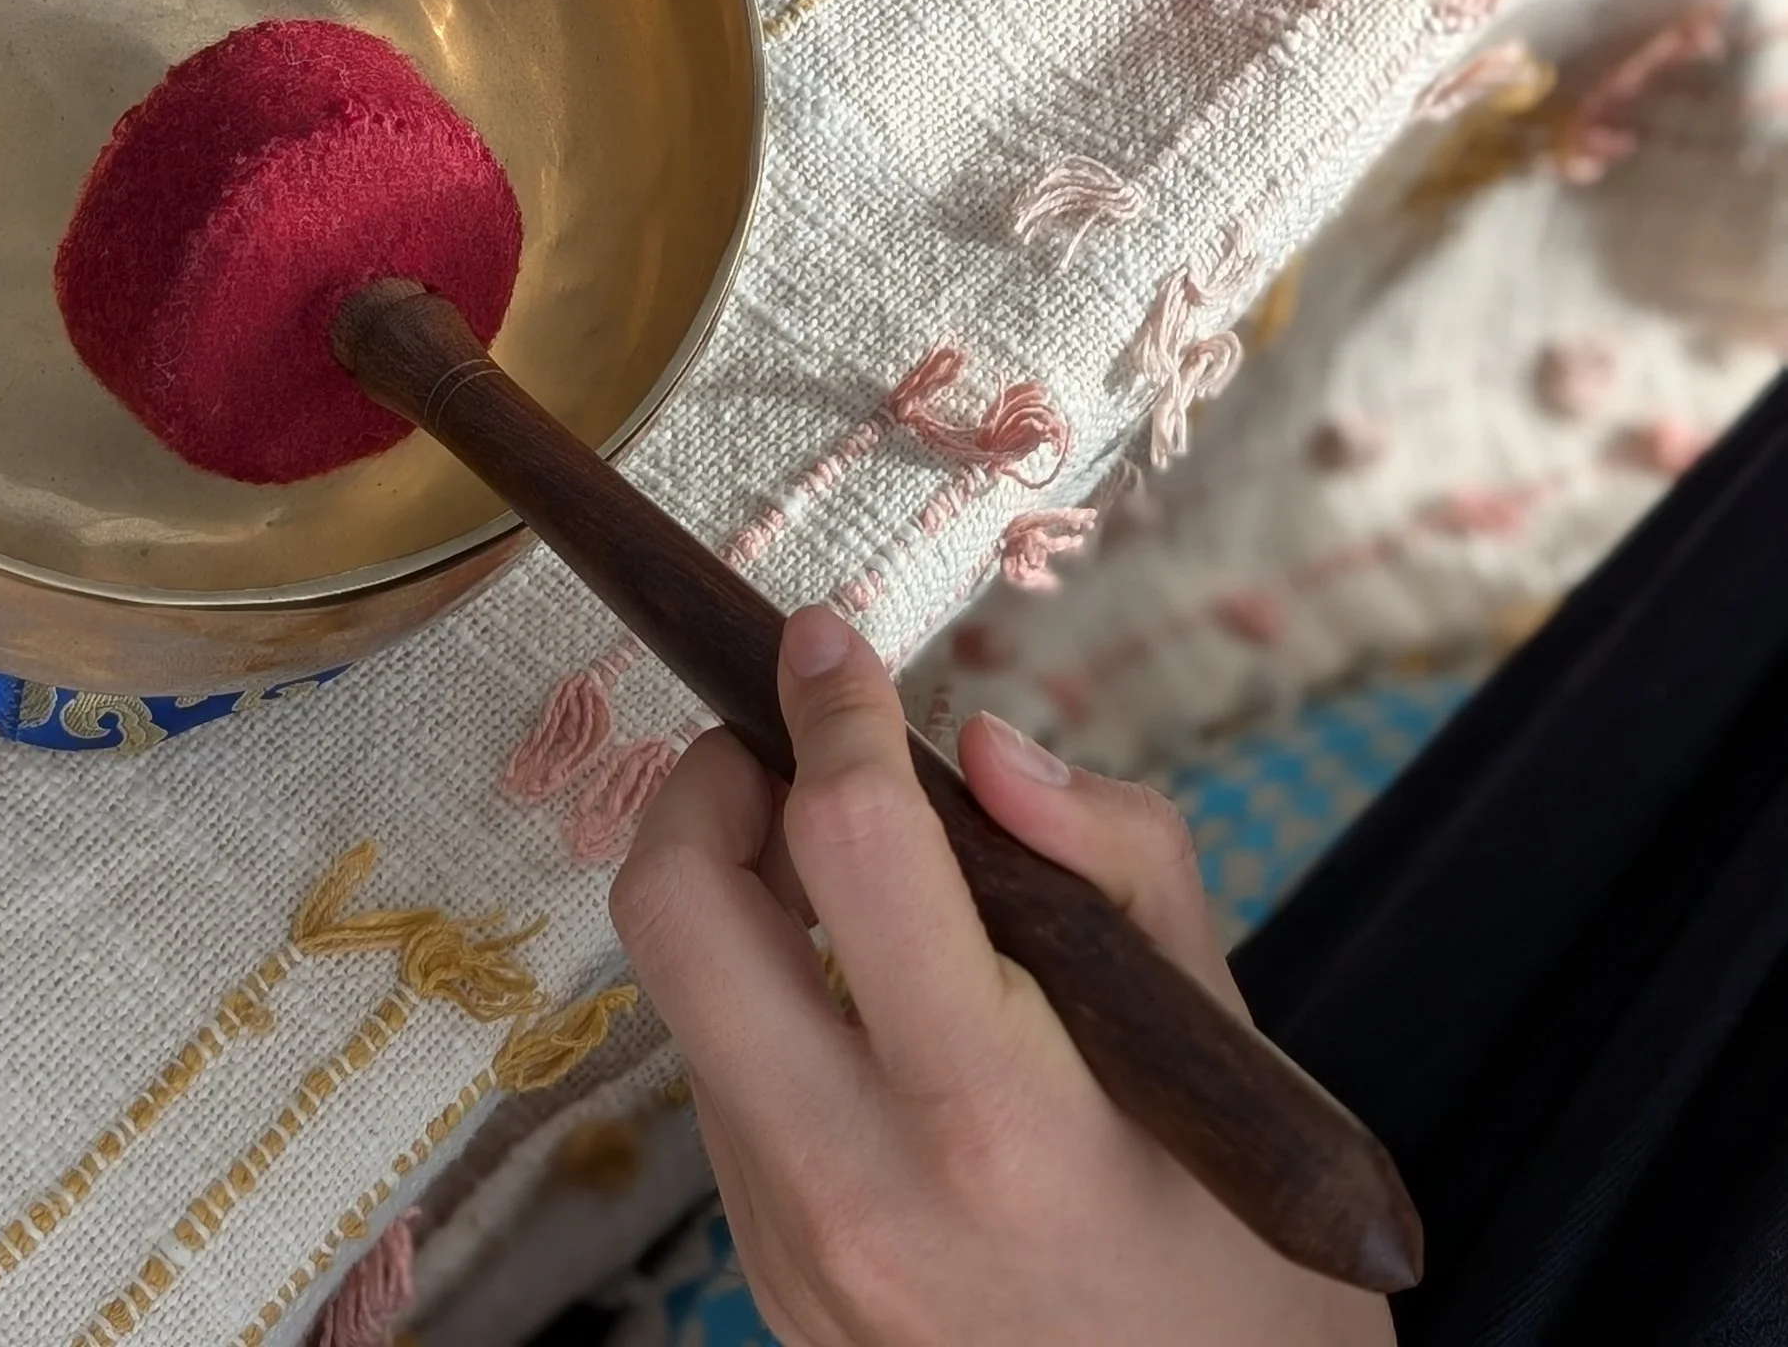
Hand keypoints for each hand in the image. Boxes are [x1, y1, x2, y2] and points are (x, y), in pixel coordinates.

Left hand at [609, 607, 1393, 1346]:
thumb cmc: (1254, 1275)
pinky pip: (720, 1094)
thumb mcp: (1233, 1054)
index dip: (835, 710)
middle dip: (713, 784)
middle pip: (675, 913)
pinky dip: (765, 1005)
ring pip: (683, 1000)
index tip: (831, 645)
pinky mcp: (765, 1287)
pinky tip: (864, 1007)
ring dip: (738, 896)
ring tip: (845, 873)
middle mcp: (861, 1193)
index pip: (850, 847)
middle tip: (793, 751)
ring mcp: (792, 1254)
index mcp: (997, 1123)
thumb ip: (1116, 867)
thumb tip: (984, 747)